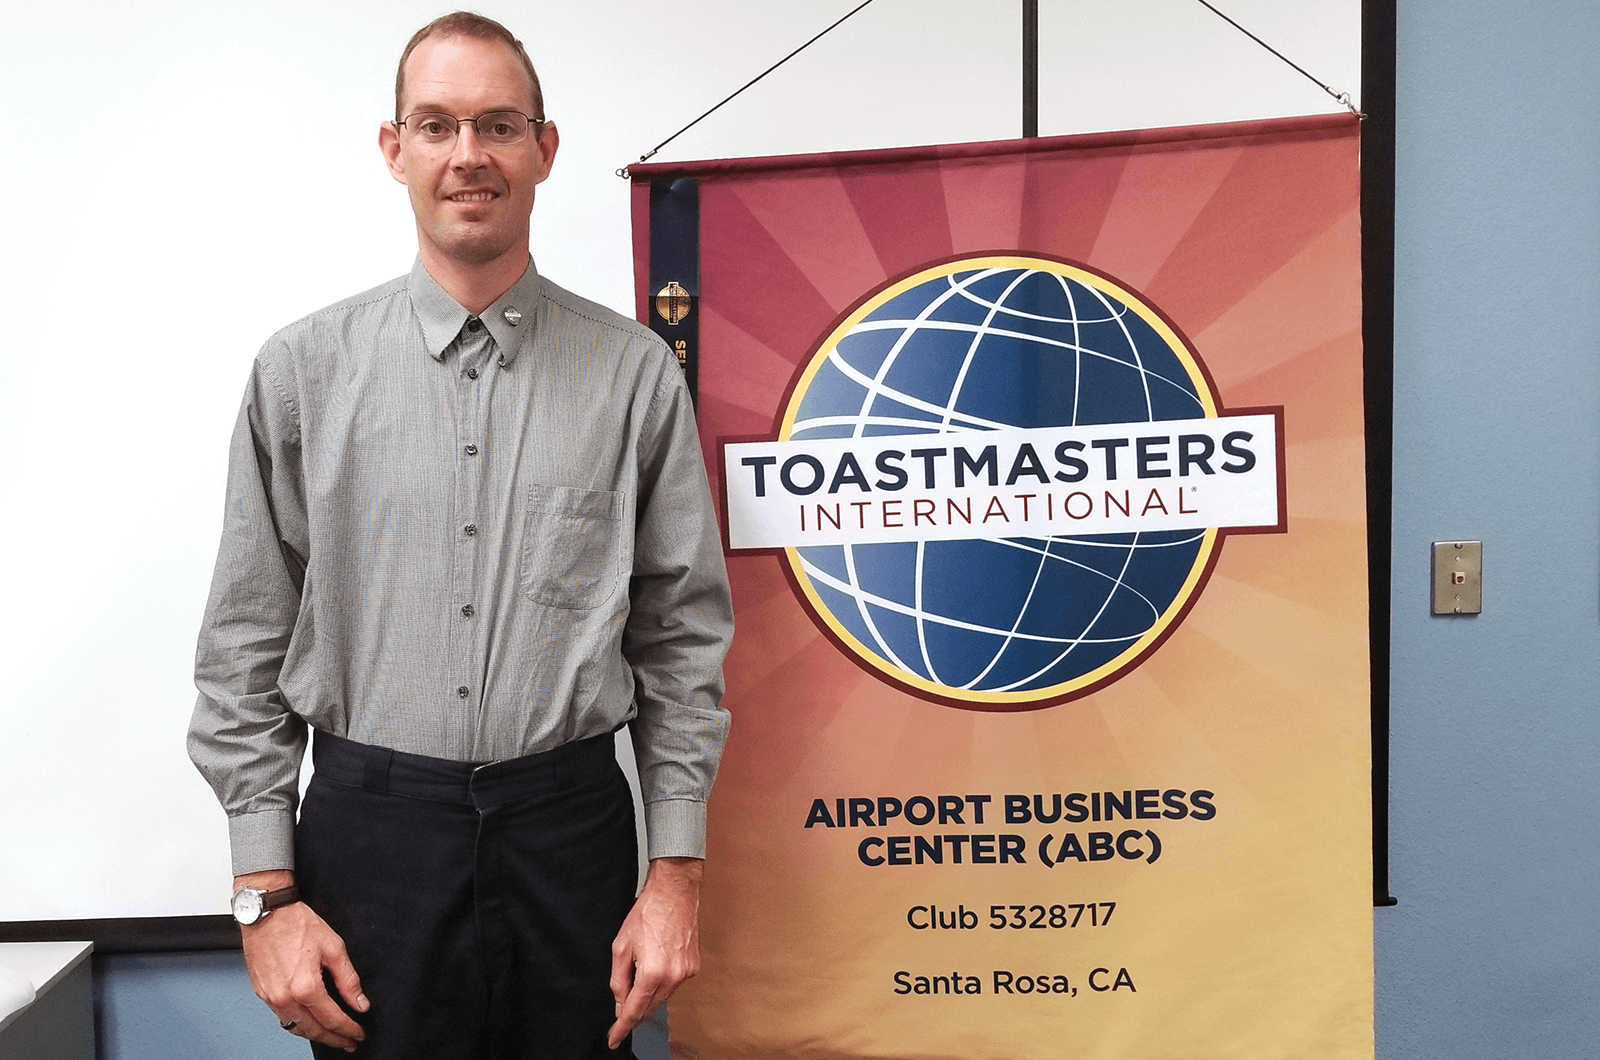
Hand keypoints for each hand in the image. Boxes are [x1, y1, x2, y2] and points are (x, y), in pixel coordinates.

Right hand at [235, 871, 369, 1051]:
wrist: (266, 913)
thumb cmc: (297, 924)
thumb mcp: (333, 948)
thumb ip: (348, 980)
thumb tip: (360, 1002)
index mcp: (306, 987)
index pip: (333, 1019)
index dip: (349, 1030)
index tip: (359, 1034)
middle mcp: (285, 997)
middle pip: (314, 1030)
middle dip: (334, 1039)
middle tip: (349, 1042)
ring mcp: (271, 998)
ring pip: (296, 1028)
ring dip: (316, 1035)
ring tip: (332, 1036)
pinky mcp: (262, 994)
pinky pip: (282, 1017)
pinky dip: (298, 1024)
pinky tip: (309, 1022)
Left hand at [607, 857, 703, 1048]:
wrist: (674, 892)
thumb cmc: (647, 913)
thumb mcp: (621, 946)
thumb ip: (618, 980)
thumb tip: (620, 1004)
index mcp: (652, 973)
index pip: (634, 1011)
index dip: (622, 1027)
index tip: (613, 1038)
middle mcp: (673, 977)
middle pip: (650, 1008)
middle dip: (634, 1015)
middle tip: (619, 1021)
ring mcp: (686, 973)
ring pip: (662, 998)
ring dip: (648, 999)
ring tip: (635, 988)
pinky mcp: (693, 967)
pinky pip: (673, 985)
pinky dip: (661, 986)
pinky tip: (653, 974)